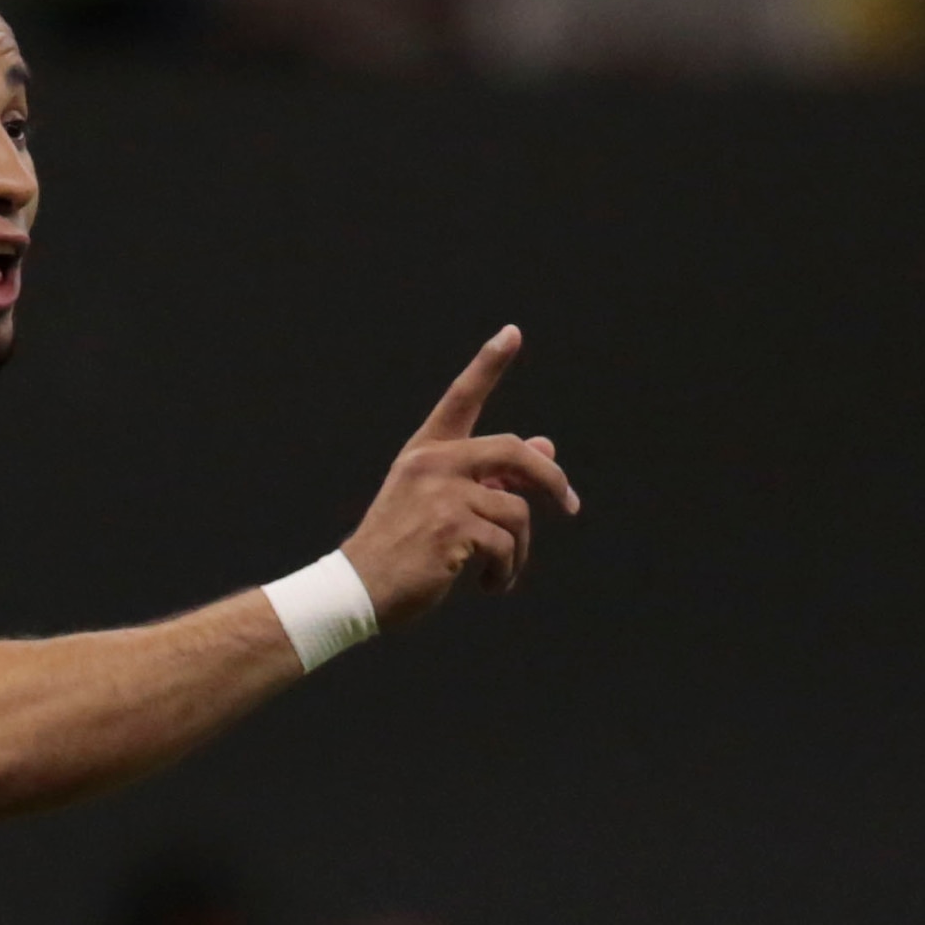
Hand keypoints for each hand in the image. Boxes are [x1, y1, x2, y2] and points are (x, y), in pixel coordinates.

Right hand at [336, 330, 579, 629]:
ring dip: (518, 550)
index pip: (461, 398)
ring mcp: (442, 493)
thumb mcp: (440, 505)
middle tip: (570, 506)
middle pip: (514, 451)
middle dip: (551, 480)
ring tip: (499, 572)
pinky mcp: (452, 527)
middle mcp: (433, 463)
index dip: (488, 364)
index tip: (512, 333)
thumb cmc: (398, 552)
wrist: (355, 591)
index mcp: (425, 452)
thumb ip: (491, 475)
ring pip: (516, 510)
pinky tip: (490, 585)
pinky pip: (506, 544)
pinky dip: (506, 571)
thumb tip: (548, 446)